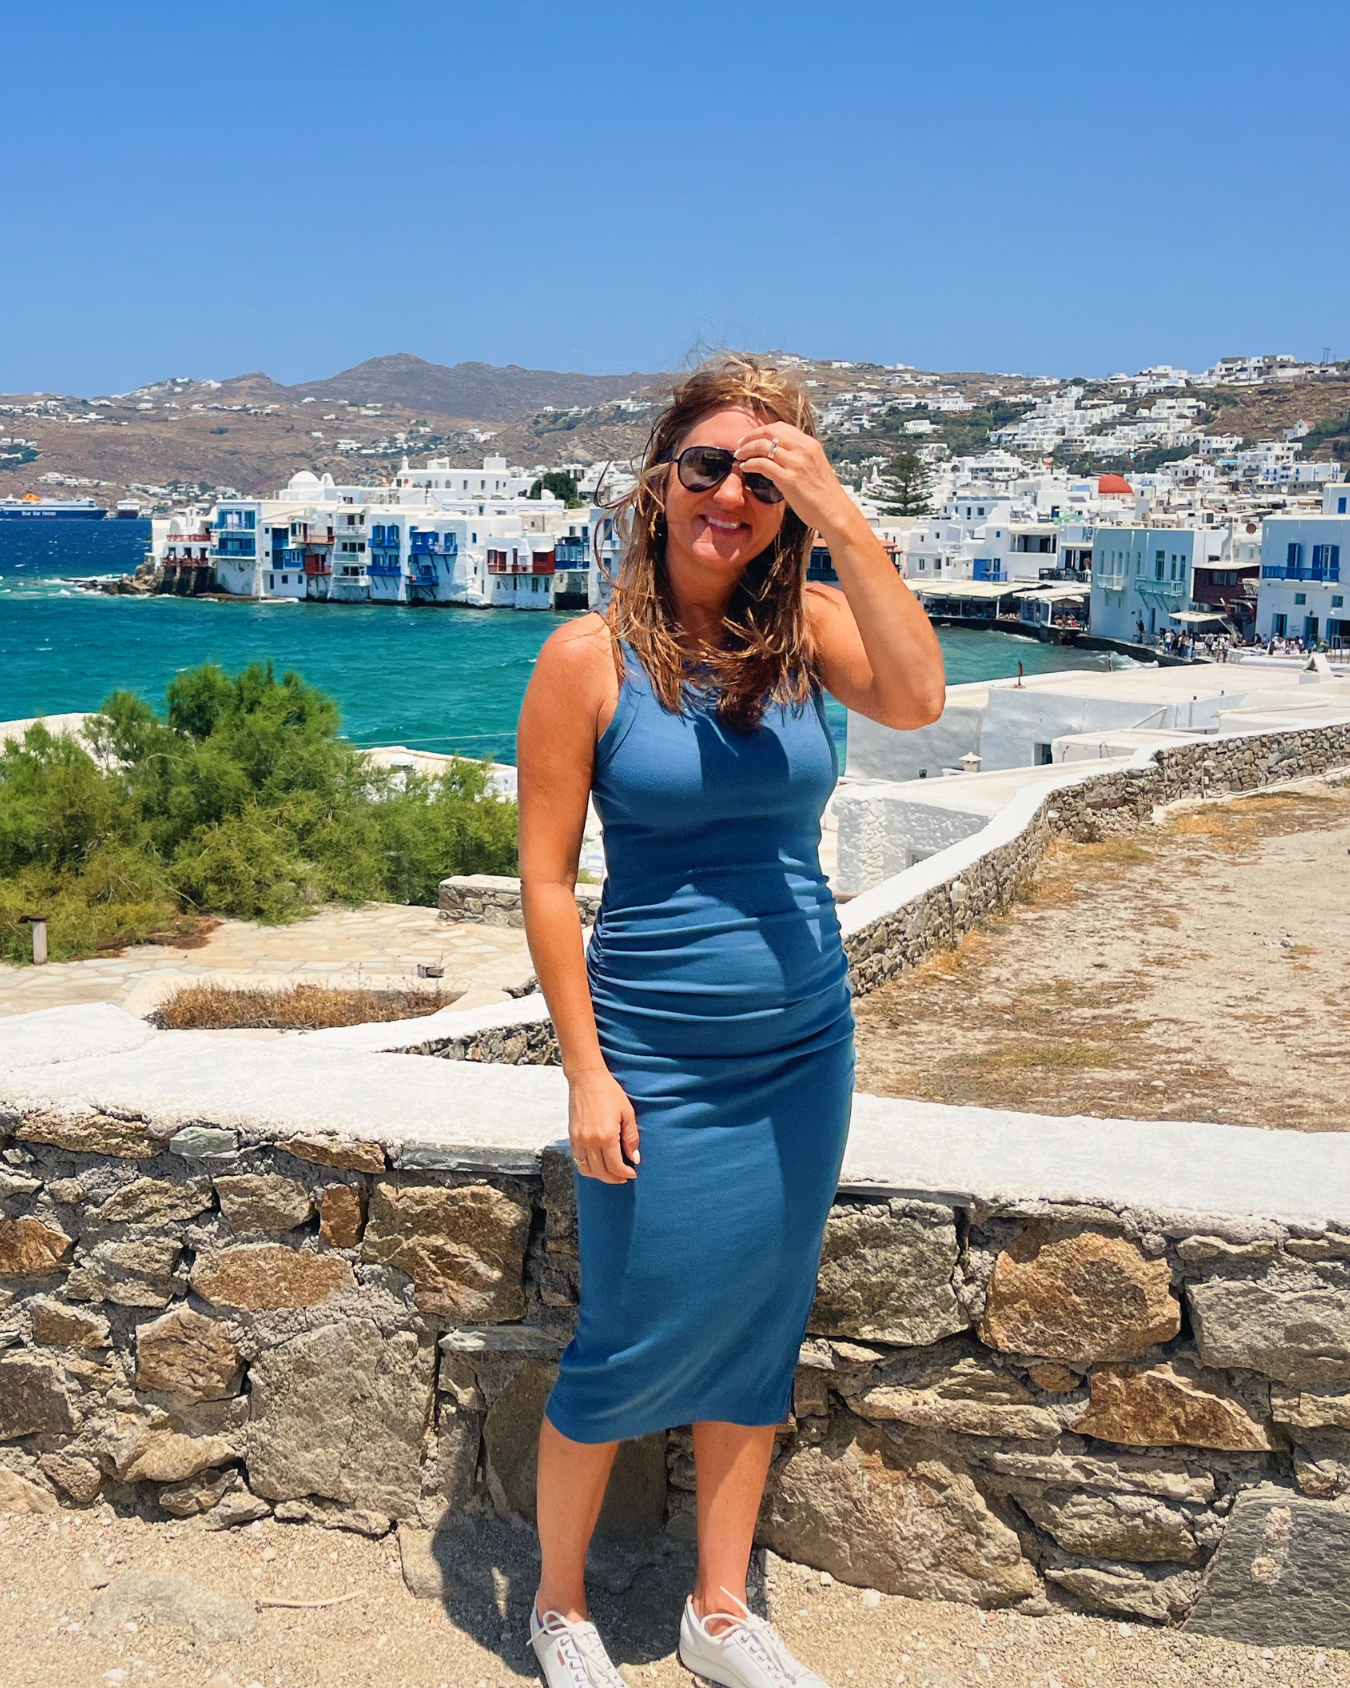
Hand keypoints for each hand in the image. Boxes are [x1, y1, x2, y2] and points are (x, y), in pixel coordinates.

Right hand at [567, 1068, 639, 1182]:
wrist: (586, 1078)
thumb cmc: (609, 1092)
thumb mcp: (627, 1113)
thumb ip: (631, 1138)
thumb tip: (634, 1158)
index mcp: (606, 1137)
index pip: (615, 1166)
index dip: (625, 1173)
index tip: (632, 1174)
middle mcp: (590, 1142)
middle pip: (601, 1172)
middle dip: (614, 1178)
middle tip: (624, 1177)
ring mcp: (578, 1140)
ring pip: (587, 1169)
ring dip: (600, 1175)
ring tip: (610, 1172)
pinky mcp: (571, 1136)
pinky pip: (577, 1160)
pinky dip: (587, 1166)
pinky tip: (597, 1163)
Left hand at [734, 422, 860, 540]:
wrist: (834, 511)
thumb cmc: (824, 494)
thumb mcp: (815, 466)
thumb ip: (800, 457)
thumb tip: (780, 455)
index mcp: (810, 444)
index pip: (781, 427)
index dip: (762, 430)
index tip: (751, 437)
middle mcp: (803, 450)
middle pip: (769, 432)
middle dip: (751, 436)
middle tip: (740, 445)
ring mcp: (796, 463)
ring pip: (763, 446)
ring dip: (746, 449)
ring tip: (739, 456)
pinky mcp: (789, 479)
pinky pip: (763, 465)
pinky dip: (750, 464)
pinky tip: (745, 468)